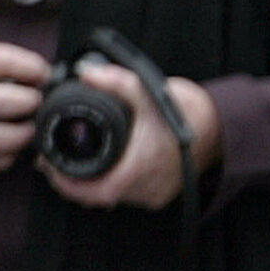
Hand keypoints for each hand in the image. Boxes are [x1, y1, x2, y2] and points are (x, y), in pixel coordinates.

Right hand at [0, 43, 48, 170]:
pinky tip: (7, 149)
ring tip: (26, 131)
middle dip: (30, 105)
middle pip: (4, 102)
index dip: (32, 68)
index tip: (44, 75)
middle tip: (36, 106)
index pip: (3, 61)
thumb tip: (42, 79)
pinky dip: (2, 158)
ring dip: (19, 138)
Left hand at [42, 63, 219, 212]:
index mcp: (139, 169)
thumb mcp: (146, 90)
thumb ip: (114, 80)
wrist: (219, 125)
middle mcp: (146, 188)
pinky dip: (110, 184)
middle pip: (98, 197)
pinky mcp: (160, 194)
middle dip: (71, 183)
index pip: (93, 192)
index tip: (49, 166)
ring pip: (111, 197)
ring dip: (89, 185)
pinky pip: (127, 195)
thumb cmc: (185, 111)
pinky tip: (99, 168)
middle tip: (52, 163)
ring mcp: (154, 194)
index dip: (66, 184)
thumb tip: (84, 73)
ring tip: (69, 164)